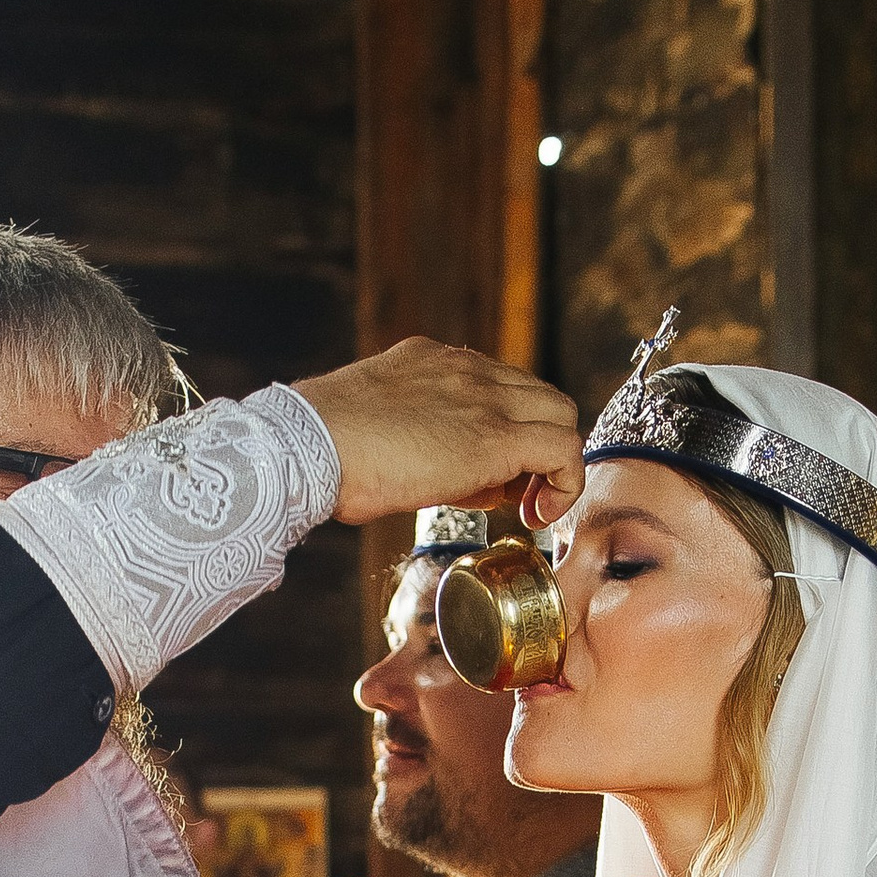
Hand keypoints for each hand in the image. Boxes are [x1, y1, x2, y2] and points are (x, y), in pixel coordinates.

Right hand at [293, 340, 583, 527]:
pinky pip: (563, 448)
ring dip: (554, 461)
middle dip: (536, 443)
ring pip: (560, 414)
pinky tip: (539, 515)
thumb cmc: (326, 450)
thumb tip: (438, 475)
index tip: (486, 473)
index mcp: (434, 361)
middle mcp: (467, 369)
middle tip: (515, 491)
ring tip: (528, 505)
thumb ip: (413, 437)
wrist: (311, 445)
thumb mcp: (376, 428)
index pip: (498, 386)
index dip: (504, 430)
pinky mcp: (497, 436)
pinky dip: (565, 483)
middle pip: (538, 396)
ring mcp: (486, 397)